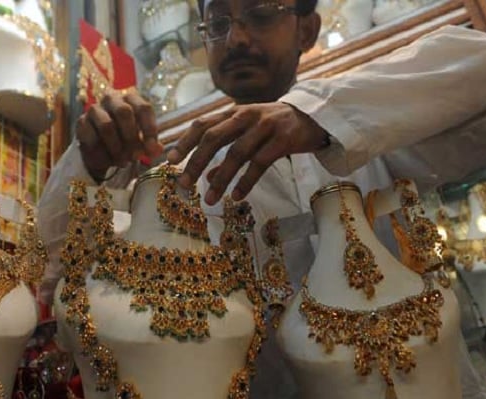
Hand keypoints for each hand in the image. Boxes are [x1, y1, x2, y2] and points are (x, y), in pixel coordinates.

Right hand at [77, 92, 163, 180]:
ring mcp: (94, 109)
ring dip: (116, 147)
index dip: (149, 129)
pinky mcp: (81, 122)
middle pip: (124, 112)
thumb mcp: (141, 143)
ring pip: (106, 125)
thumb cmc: (125, 140)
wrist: (101, 149)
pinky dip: (102, 153)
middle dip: (132, 138)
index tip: (152, 150)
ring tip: (123, 162)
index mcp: (131, 99)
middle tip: (136, 157)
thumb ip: (150, 145)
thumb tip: (158, 150)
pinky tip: (108, 162)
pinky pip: (91, 137)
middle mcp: (112, 99)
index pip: (143, 108)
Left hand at [167, 102, 327, 204]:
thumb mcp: (249, 133)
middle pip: (213, 138)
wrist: (315, 117)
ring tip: (209, 200)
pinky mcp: (284, 139)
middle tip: (184, 184)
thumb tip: (205, 176)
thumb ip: (227, 151)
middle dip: (195, 162)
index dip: (184, 141)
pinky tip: (236, 196)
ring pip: (236, 153)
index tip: (169, 161)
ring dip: (220, 178)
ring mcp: (265, 126)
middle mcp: (246, 116)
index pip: (202, 124)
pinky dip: (246, 181)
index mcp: (233, 112)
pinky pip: (260, 163)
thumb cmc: (275, 127)